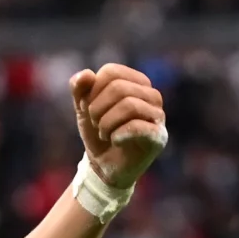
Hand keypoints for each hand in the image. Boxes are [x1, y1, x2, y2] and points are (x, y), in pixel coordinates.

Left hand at [71, 64, 167, 190]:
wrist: (104, 166)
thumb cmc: (97, 132)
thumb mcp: (83, 108)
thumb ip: (79, 88)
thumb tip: (86, 74)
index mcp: (136, 82)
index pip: (111, 72)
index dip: (92, 91)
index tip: (88, 108)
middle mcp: (152, 95)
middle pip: (119, 88)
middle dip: (97, 109)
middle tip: (96, 124)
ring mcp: (158, 116)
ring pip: (129, 105)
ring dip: (106, 123)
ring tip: (104, 133)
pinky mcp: (159, 137)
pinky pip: (137, 127)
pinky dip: (118, 135)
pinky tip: (115, 141)